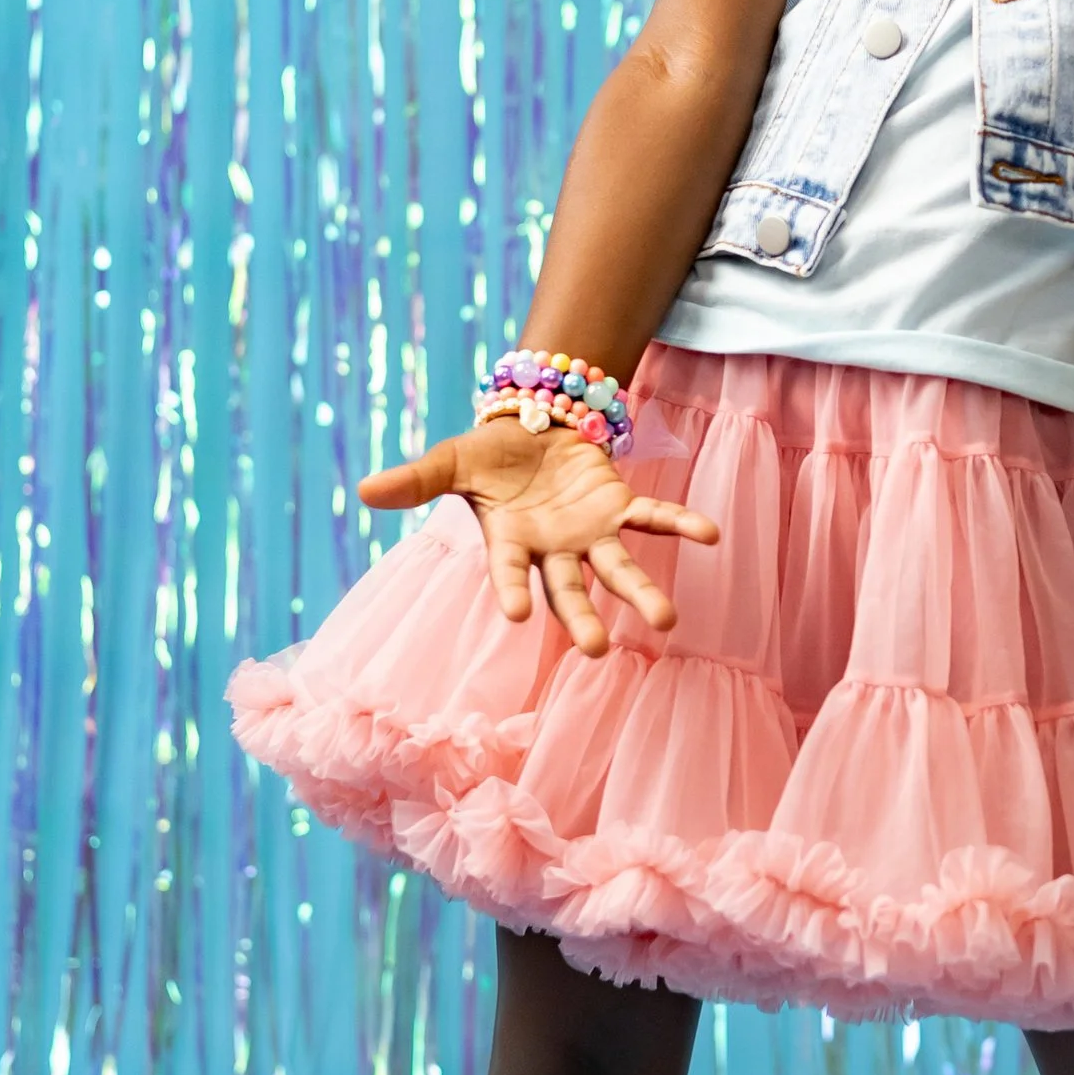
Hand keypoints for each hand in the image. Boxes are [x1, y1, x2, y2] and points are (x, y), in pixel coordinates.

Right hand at [359, 420, 718, 658]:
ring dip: (641, 593)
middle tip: (596, 650)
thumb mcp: (450, 461)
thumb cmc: (490, 456)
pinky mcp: (619, 506)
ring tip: (668, 622)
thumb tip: (363, 489)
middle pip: (569, 589)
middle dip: (582, 617)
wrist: (534, 423)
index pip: (510, 573)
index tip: (521, 616)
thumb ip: (415, 480)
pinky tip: (710, 534)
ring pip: (618, 568)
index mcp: (509, 543)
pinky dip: (681, 524)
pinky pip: (654, 517)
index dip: (514, 591)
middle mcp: (553, 549)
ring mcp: (590, 532)